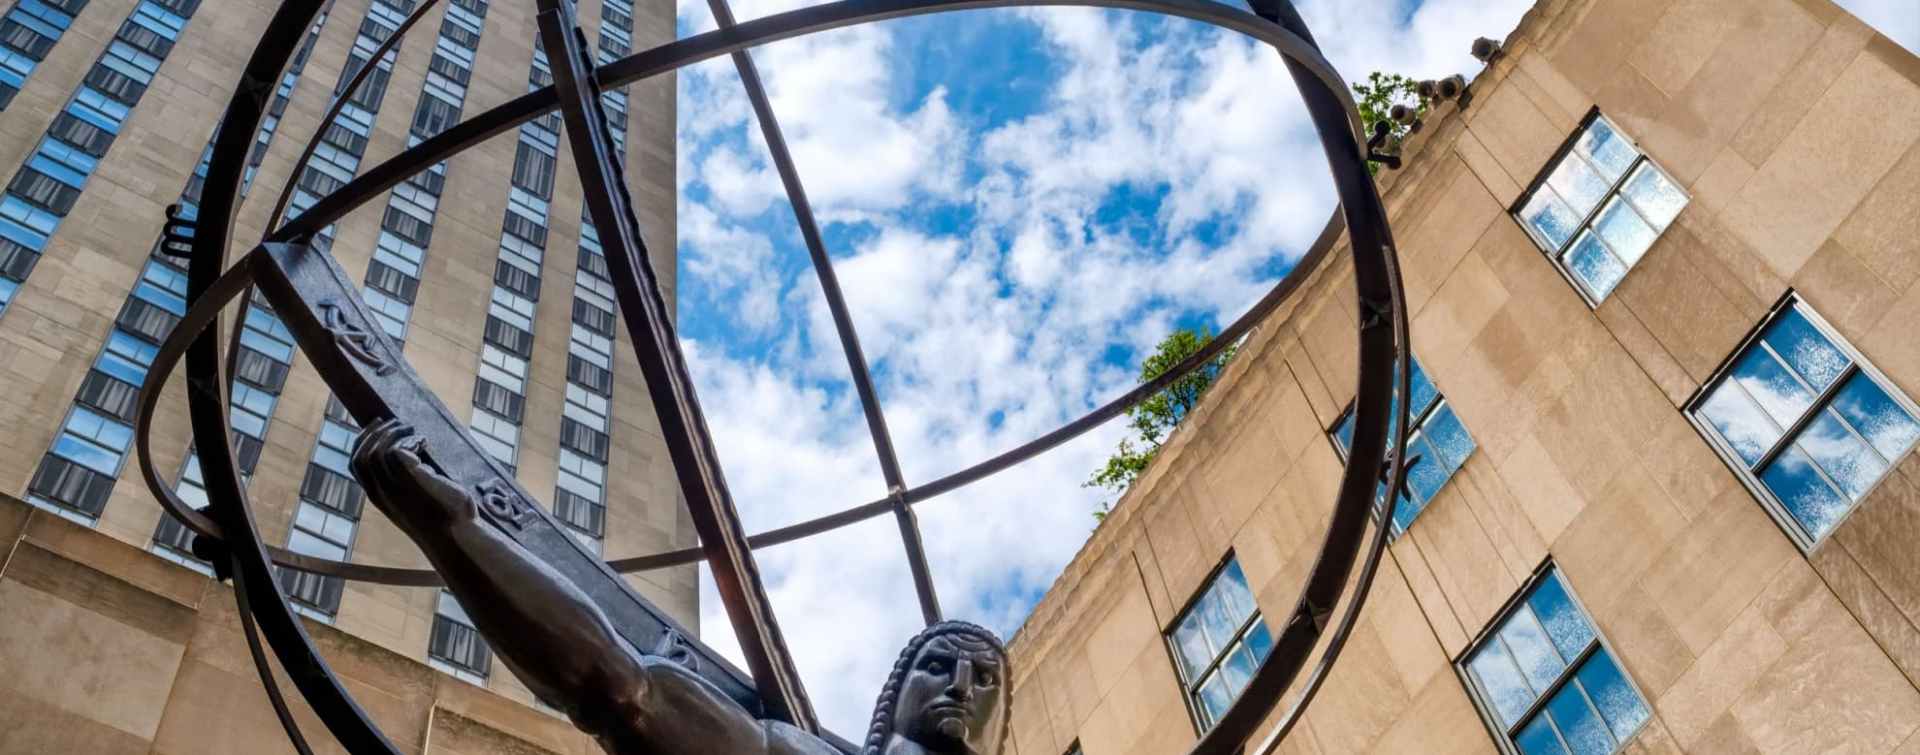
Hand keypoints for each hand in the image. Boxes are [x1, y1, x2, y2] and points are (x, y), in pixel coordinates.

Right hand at [351, 418, 475, 527]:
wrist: (457, 536)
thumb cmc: (445, 519)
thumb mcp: (420, 499)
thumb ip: (410, 483)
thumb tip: (416, 458)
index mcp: (380, 499)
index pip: (356, 466)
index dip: (361, 442)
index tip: (376, 426)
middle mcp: (382, 494)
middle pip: (361, 455)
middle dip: (374, 433)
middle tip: (393, 421)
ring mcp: (395, 487)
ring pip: (378, 450)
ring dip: (393, 432)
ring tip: (411, 429)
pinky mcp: (411, 479)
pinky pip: (398, 449)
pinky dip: (409, 440)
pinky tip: (425, 441)